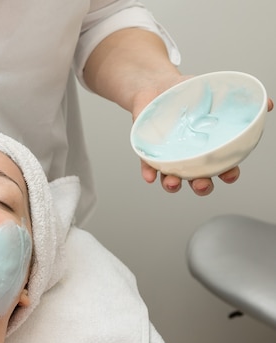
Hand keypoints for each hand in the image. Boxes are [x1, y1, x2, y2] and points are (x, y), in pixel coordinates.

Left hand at [132, 78, 273, 195]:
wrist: (157, 86)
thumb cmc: (187, 94)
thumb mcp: (215, 93)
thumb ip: (239, 100)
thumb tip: (267, 104)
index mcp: (208, 147)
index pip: (222, 167)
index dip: (227, 174)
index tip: (229, 174)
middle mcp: (189, 156)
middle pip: (198, 179)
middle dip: (201, 186)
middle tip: (201, 184)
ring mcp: (168, 155)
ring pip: (172, 177)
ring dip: (172, 184)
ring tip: (173, 183)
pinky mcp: (148, 151)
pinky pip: (148, 165)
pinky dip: (149, 172)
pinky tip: (149, 177)